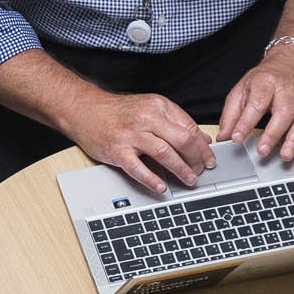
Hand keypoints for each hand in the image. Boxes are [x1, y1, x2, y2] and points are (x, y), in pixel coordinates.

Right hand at [64, 92, 216, 194]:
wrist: (84, 110)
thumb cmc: (117, 112)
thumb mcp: (150, 108)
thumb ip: (175, 122)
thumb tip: (201, 138)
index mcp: (158, 106)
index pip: (189, 128)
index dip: (203, 147)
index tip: (209, 159)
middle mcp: (146, 118)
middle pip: (182, 140)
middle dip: (196, 159)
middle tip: (200, 171)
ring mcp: (131, 135)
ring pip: (165, 153)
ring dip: (181, 170)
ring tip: (189, 180)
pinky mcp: (117, 150)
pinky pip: (138, 168)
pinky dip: (152, 179)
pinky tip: (161, 187)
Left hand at [217, 49, 293, 164]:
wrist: (288, 67)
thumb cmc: (263, 81)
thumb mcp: (241, 90)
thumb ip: (231, 114)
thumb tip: (224, 137)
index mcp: (266, 83)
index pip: (256, 103)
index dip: (246, 122)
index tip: (236, 138)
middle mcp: (287, 92)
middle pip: (284, 113)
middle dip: (273, 134)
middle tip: (262, 151)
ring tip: (285, 157)